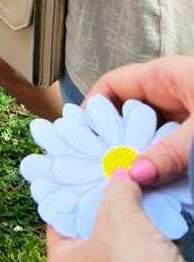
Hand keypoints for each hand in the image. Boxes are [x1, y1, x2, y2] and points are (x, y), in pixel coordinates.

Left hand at [46, 173, 193, 261]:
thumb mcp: (120, 211)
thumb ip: (117, 187)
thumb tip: (121, 173)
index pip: (59, 220)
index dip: (74, 194)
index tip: (86, 175)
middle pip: (90, 236)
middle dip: (107, 211)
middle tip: (116, 183)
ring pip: (117, 254)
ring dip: (131, 232)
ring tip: (140, 202)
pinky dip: (147, 252)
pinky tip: (159, 231)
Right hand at [88, 56, 193, 187]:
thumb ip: (171, 151)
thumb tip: (134, 175)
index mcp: (163, 76)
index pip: (112, 85)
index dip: (92, 108)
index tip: (79, 137)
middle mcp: (170, 93)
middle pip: (128, 114)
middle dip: (115, 139)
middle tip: (100, 168)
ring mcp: (185, 113)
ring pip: (151, 134)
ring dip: (140, 156)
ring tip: (123, 181)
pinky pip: (171, 147)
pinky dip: (161, 163)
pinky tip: (153, 184)